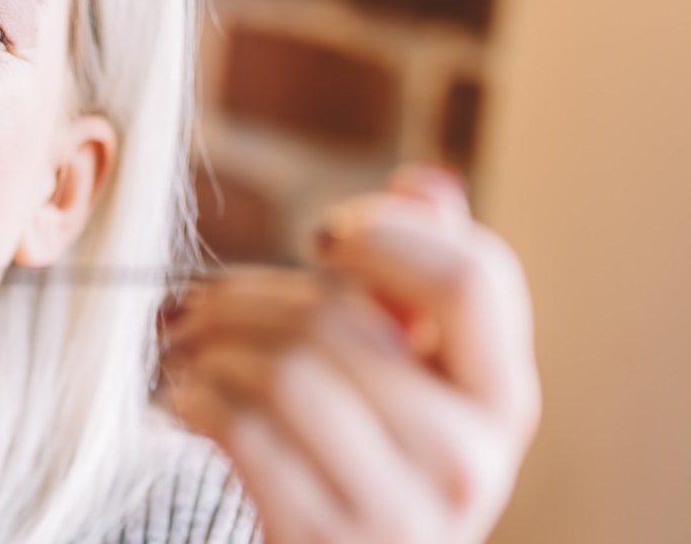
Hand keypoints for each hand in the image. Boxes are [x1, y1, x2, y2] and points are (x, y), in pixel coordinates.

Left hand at [162, 167, 540, 543]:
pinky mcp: (326, 542)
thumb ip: (421, 280)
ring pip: (290, 371)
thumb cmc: (359, 459)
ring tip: (189, 352)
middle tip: (200, 305)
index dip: (386, 235)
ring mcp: (403, 514)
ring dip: (214, 347)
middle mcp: (470, 461)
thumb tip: (426, 182)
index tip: (323, 239)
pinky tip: (188, 399)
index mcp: (502, 399)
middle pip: (344, 319)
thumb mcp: (408, 376)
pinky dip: (200, 400)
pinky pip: (248, 432)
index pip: (472, 278)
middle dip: (249, 296)